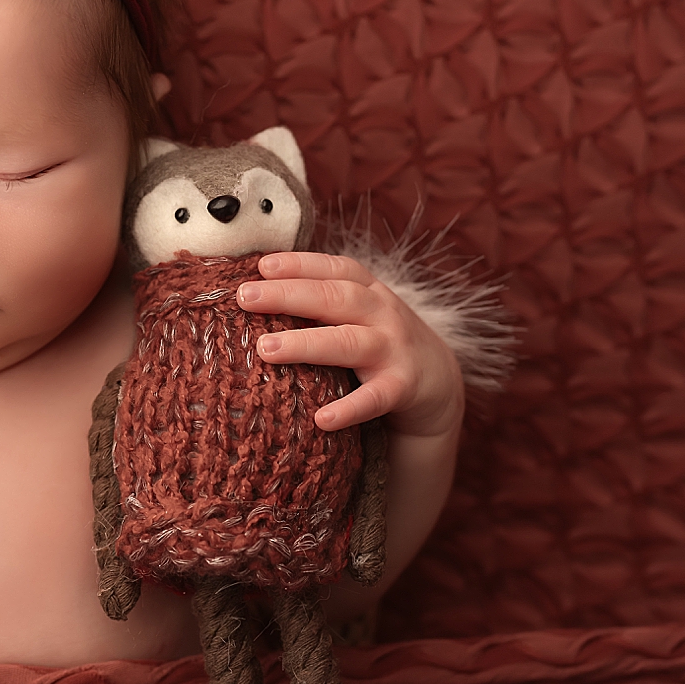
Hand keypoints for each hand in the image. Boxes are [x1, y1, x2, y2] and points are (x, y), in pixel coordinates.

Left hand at [237, 252, 463, 439]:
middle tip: (245, 297)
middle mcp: (382, 313)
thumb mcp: (358, 313)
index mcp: (368, 291)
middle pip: (334, 298)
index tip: (261, 266)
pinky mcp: (402, 388)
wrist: (439, 381)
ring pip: (348, 343)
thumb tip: (254, 292)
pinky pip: (374, 399)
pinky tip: (322, 419)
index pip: (334, 269)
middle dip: (288, 295)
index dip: (299, 264)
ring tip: (265, 349)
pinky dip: (350, 409)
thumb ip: (321, 300)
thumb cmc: (379, 341)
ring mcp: (394, 349)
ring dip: (306, 344)